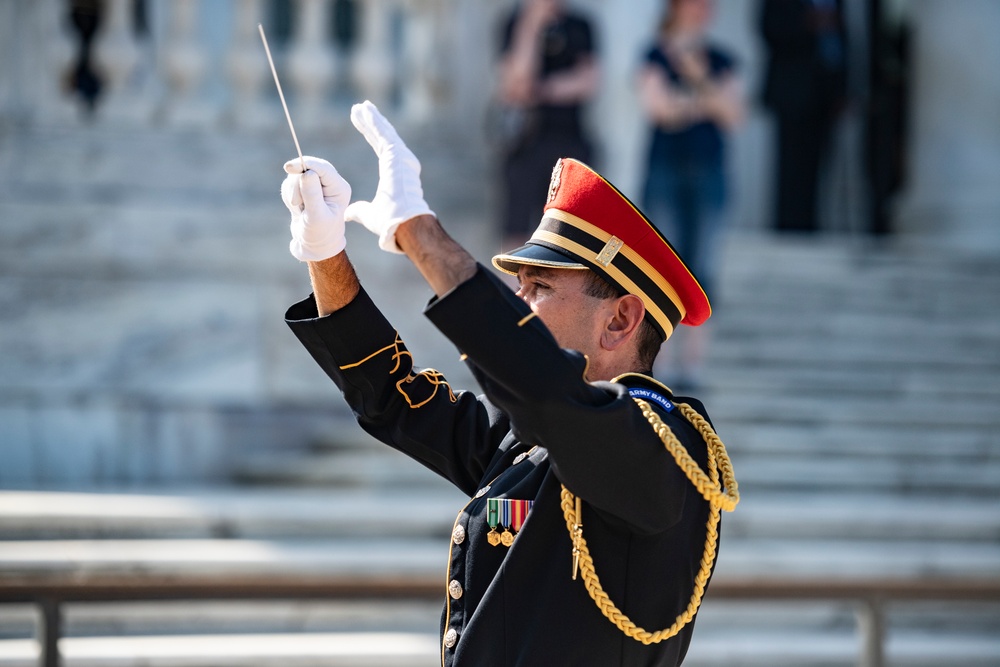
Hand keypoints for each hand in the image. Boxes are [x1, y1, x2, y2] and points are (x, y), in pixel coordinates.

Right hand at [281, 156, 351, 261]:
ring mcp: (316, 186)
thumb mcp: (316, 217)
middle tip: (297, 204)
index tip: (289, 167)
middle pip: (307, 169)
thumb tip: (307, 173)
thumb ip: (312, 195)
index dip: (305, 164)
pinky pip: (289, 184)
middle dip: (297, 186)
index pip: (323, 167)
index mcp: (339, 188)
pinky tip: (297, 209)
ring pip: (296, 176)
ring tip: (300, 211)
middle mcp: (330, 184)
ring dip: (293, 193)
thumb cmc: (319, 235)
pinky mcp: (304, 189)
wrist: (313, 246)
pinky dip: (288, 196)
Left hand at [345, 101, 434, 252]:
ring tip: (362, 105)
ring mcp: (401, 158)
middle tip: (360, 108)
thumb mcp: (369, 214)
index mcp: (394, 173)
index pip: (380, 148)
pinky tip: (366, 109)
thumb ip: (359, 211)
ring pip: (384, 132)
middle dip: (371, 122)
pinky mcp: (397, 155)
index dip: (370, 135)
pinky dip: (375, 121)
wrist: (404, 222)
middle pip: (382, 137)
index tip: (361, 123)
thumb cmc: (390, 221)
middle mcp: (401, 163)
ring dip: (372, 118)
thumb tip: (347, 214)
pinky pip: (384, 133)